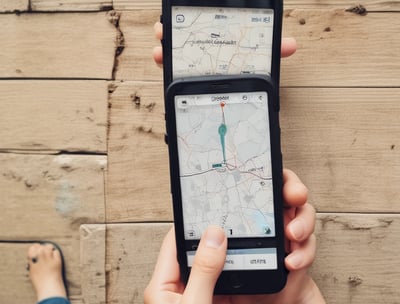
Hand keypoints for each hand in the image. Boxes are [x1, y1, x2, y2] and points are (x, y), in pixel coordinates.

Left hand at [144, 169, 325, 303]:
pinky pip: (232, 275)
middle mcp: (182, 284)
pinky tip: (258, 257)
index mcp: (166, 281)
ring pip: (217, 261)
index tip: (212, 201)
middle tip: (236, 211)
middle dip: (218, 230)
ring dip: (233, 247)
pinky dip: (243, 265)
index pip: (177, 239)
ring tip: (250, 230)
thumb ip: (205, 270)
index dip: (193, 218)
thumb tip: (216, 234)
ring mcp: (202, 292)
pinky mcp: (219, 299)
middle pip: (199, 247)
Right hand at [152, 21, 297, 64]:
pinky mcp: (185, 75)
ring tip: (160, 49)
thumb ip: (272, 49)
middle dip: (169, 30)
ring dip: (163, 47)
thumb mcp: (258, 56)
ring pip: (172, 50)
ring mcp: (191, 60)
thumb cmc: (247, 65)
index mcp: (216, 37)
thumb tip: (291, 46)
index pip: (200, 24)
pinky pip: (172, 68)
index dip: (189, 17)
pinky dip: (164, 62)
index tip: (182, 13)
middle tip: (164, 29)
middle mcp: (200, 46)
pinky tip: (161, 60)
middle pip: (181, 34)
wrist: (241, 89)